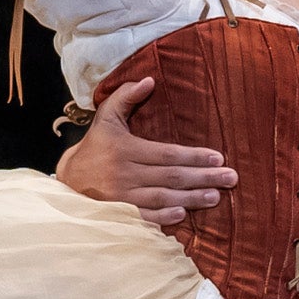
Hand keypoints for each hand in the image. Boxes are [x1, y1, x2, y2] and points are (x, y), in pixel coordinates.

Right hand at [57, 74, 235, 226]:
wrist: (67, 180)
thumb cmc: (94, 146)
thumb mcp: (106, 117)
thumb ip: (125, 96)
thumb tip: (149, 80)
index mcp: (125, 149)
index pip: (167, 153)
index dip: (193, 156)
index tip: (218, 158)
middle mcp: (125, 173)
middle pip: (171, 176)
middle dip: (203, 178)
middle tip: (230, 178)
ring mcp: (122, 197)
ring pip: (162, 198)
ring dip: (191, 199)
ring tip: (216, 197)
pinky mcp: (118, 214)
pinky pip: (144, 218)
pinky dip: (163, 218)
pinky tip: (183, 215)